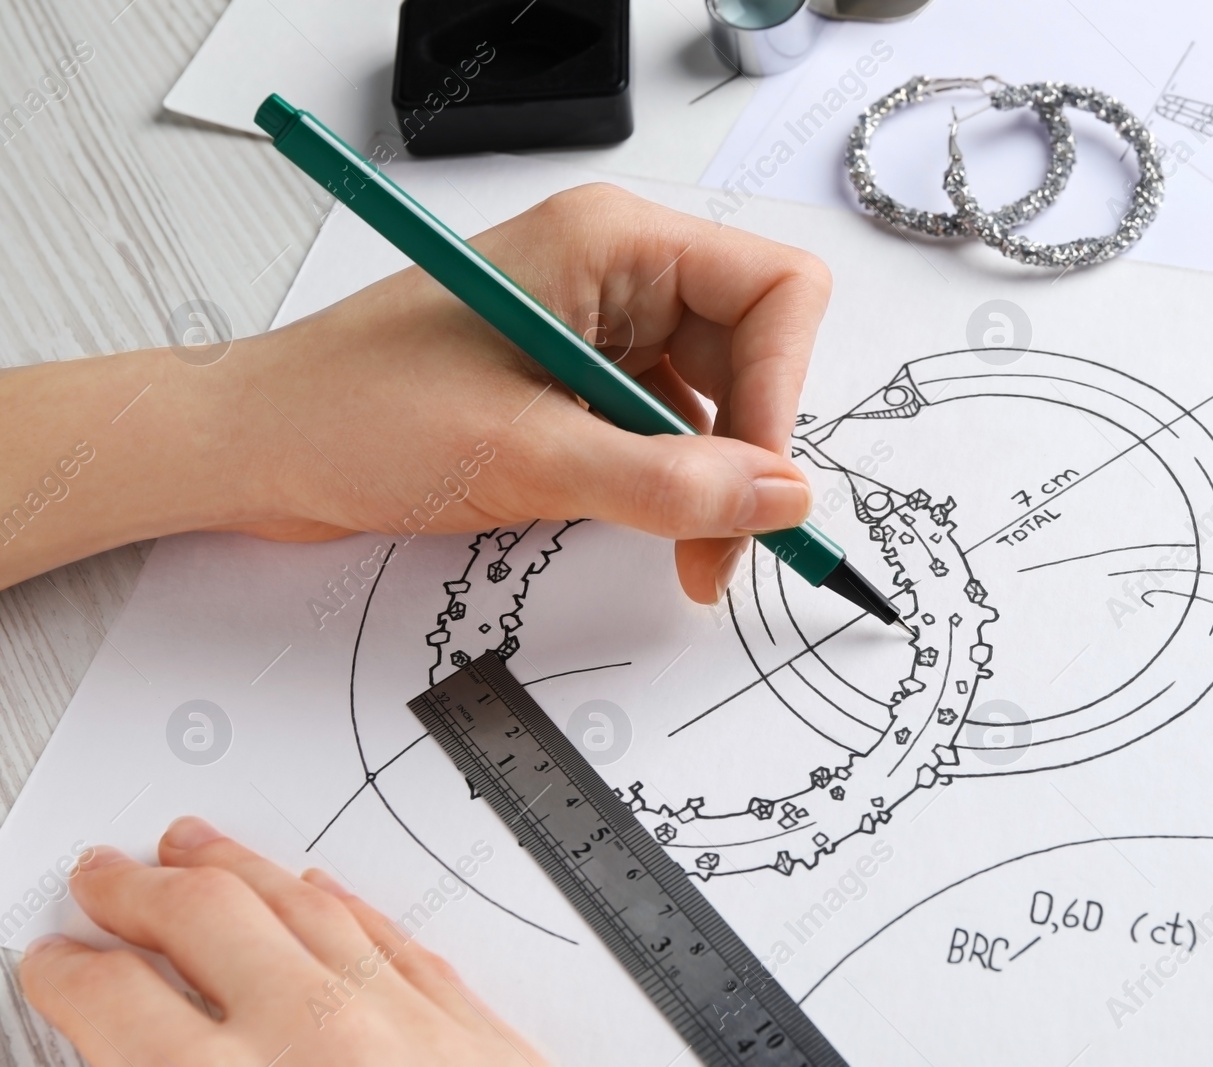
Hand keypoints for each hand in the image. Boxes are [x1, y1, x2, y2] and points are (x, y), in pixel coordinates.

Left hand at [0, 183, 830, 602]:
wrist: (252, 448)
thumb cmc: (354, 414)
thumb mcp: (525, 455)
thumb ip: (666, 480)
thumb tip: (784, 498)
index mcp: (612, 243)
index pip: (775, 292)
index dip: (782, 391)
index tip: (760, 488)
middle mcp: (617, 273)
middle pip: (754, 350)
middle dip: (751, 454)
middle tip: (726, 550)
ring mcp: (599, 327)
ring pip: (716, 402)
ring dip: (712, 484)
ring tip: (687, 557)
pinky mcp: (578, 381)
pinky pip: (666, 430)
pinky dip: (672, 489)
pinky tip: (647, 529)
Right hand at [20, 817, 545, 1065]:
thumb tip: (138, 1063)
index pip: (113, 1003)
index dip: (67, 974)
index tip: (51, 960)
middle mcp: (313, 1034)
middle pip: (202, 920)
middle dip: (136, 891)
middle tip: (102, 874)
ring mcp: (400, 1015)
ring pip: (299, 903)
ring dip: (236, 868)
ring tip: (194, 846)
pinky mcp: (471, 1021)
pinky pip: (391, 934)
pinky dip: (344, 902)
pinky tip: (320, 886)